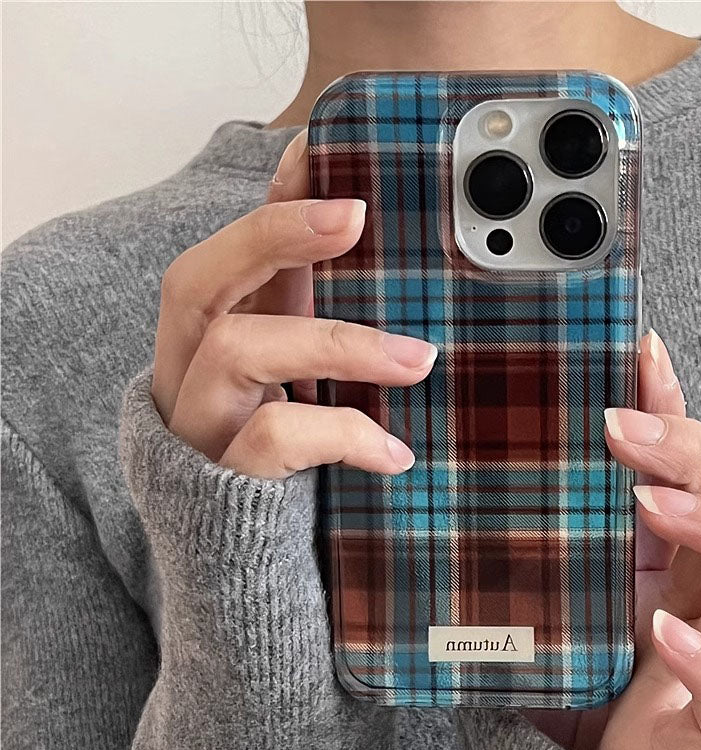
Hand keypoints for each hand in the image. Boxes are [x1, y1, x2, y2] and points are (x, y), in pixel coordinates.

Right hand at [151, 128, 436, 477]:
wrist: (238, 559)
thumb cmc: (277, 454)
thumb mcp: (298, 379)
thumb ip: (321, 320)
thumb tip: (399, 267)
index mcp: (213, 334)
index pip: (229, 249)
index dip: (270, 196)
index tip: (324, 147)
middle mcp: (188, 368)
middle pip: (196, 279)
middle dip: (272, 235)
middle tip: (353, 214)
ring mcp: (198, 422)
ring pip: (236, 349)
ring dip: (334, 341)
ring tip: (419, 359)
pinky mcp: (222, 476)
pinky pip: (272, 438)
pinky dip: (343, 435)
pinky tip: (395, 453)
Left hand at [524, 331, 700, 749]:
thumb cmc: (579, 658)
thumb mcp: (570, 568)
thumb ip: (576, 506)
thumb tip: (554, 426)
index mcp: (688, 554)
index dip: (682, 409)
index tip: (639, 352)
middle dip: (695, 460)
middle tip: (618, 431)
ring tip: (649, 505)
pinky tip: (664, 633)